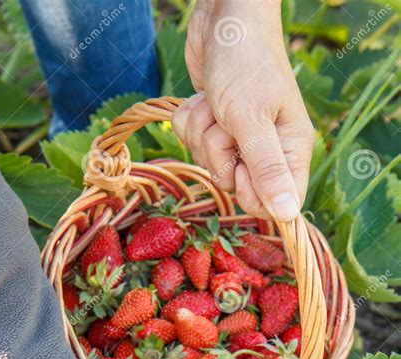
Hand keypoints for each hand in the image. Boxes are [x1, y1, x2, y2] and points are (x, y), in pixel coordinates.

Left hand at [172, 0, 313, 220]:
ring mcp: (238, 137)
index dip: (252, 195)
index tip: (241, 167)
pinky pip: (190, 142)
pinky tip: (204, 98)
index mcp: (290, 150)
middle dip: (219, 155)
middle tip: (227, 124)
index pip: (277, 203)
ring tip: (216, 102)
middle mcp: (267, 148)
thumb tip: (289, 216)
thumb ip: (267, 170)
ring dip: (202, 131)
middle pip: (234, 186)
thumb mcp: (253, 120)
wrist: (223, 16)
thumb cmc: (245, 62)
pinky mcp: (214, 125)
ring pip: (208, 163)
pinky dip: (190, 120)